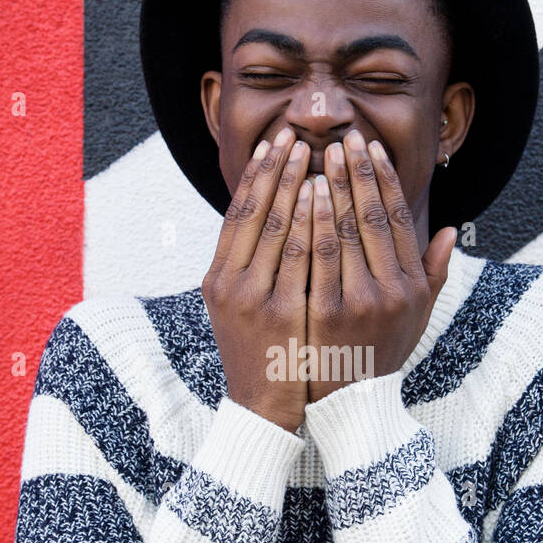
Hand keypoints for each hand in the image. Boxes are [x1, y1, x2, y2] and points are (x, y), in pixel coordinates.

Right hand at [201, 126, 312, 433]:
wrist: (262, 409)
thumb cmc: (262, 356)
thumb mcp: (241, 310)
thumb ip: (250, 268)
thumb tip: (269, 224)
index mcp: (218, 279)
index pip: (236, 214)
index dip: (255, 176)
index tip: (272, 143)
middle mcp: (229, 283)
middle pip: (253, 212)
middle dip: (276, 170)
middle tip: (295, 133)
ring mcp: (254, 298)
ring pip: (276, 227)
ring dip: (295, 186)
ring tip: (315, 154)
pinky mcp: (282, 312)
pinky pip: (300, 257)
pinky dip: (310, 222)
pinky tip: (324, 197)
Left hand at [307, 128, 457, 401]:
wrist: (349, 404)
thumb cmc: (379, 354)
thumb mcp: (417, 318)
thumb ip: (433, 274)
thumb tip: (449, 231)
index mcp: (413, 285)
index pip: (399, 219)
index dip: (384, 180)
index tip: (370, 149)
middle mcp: (394, 291)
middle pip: (374, 217)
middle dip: (357, 174)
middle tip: (342, 140)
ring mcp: (361, 302)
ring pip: (346, 230)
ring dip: (333, 188)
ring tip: (319, 156)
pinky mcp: (329, 313)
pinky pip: (318, 256)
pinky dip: (312, 221)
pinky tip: (302, 195)